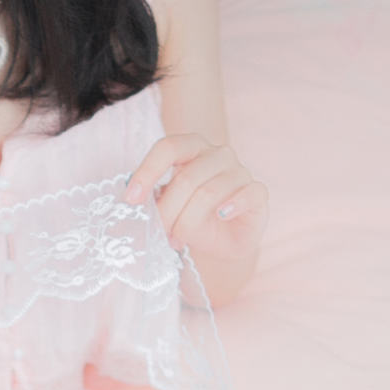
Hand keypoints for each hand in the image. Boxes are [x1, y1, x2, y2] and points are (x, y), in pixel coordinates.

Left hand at [124, 132, 268, 271]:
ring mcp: (240, 171)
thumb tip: (133, 196)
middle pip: (187, 177)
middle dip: (167, 210)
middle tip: (157, 232)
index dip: (147, 171)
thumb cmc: (194, 219)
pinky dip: (231, 206)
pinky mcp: (258, 192)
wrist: (222, 242)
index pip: (169, 147)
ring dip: (188, 221)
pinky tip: (220, 217)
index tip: (131, 199)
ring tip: (177, 239)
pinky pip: (247, 194)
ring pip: (209, 192)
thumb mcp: (169, 207)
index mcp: (193, 148)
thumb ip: (155, 198)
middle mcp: (218, 154)